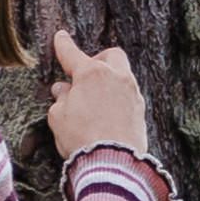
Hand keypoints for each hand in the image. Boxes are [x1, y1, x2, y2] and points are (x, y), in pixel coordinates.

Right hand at [41, 25, 153, 162]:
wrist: (113, 163)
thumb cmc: (81, 137)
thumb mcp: (59, 117)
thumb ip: (61, 99)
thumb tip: (64, 89)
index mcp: (91, 74)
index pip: (72, 54)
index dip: (64, 45)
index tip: (61, 37)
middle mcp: (116, 77)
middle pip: (112, 55)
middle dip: (99, 60)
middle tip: (86, 75)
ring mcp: (132, 93)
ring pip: (123, 75)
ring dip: (110, 81)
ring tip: (95, 99)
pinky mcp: (141, 111)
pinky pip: (129, 96)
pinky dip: (118, 99)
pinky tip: (108, 113)